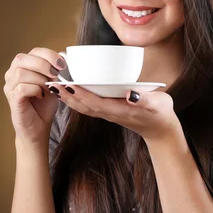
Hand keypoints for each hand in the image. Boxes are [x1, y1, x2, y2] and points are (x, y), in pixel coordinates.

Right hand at [4, 47, 66, 145]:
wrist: (39, 128)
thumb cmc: (45, 105)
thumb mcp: (53, 84)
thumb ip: (55, 71)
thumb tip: (64, 59)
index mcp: (23, 67)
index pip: (33, 51)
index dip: (48, 54)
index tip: (62, 64)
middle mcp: (12, 74)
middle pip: (22, 58)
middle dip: (42, 64)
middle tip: (55, 74)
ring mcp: (10, 87)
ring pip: (21, 73)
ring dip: (39, 79)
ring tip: (47, 88)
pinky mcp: (12, 99)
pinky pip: (22, 88)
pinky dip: (35, 89)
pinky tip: (41, 95)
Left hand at [50, 85, 179, 140]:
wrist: (161, 131)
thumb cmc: (160, 114)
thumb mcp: (158, 105)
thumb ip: (145, 99)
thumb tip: (130, 94)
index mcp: (119, 110)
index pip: (94, 102)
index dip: (79, 94)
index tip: (67, 83)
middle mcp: (109, 113)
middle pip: (83, 105)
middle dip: (67, 94)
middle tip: (52, 81)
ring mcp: (107, 113)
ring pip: (82, 107)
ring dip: (67, 97)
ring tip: (54, 84)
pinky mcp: (108, 111)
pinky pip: (87, 105)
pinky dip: (75, 98)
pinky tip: (69, 89)